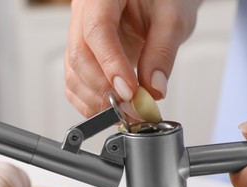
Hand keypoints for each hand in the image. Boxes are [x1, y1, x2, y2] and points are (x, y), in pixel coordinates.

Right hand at [65, 0, 201, 117]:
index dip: (111, 64)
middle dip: (104, 90)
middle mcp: (84, 14)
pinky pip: (76, 82)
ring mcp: (80, 36)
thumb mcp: (173, 17)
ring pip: (74, 73)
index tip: (130, 91)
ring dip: (97, 100)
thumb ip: (162, 52)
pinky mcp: (84, 56)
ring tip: (127, 113)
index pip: (97, 30)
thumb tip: (153, 90)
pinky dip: (92, 102)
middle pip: (79, 56)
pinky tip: (113, 109)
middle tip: (132, 109)